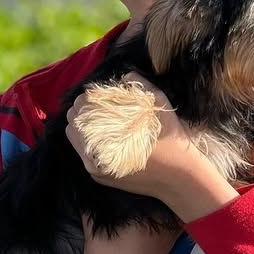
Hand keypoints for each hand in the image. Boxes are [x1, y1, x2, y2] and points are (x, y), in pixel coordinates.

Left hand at [64, 73, 201, 200]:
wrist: (181, 179)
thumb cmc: (172, 142)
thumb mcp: (160, 107)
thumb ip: (141, 87)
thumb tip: (126, 74)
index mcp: (104, 139)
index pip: (79, 108)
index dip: (89, 97)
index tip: (102, 94)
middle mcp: (93, 158)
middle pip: (72, 122)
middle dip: (83, 110)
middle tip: (100, 104)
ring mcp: (95, 170)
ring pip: (74, 138)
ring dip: (83, 125)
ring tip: (101, 119)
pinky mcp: (100, 177)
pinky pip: (83, 153)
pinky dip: (88, 140)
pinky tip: (106, 134)